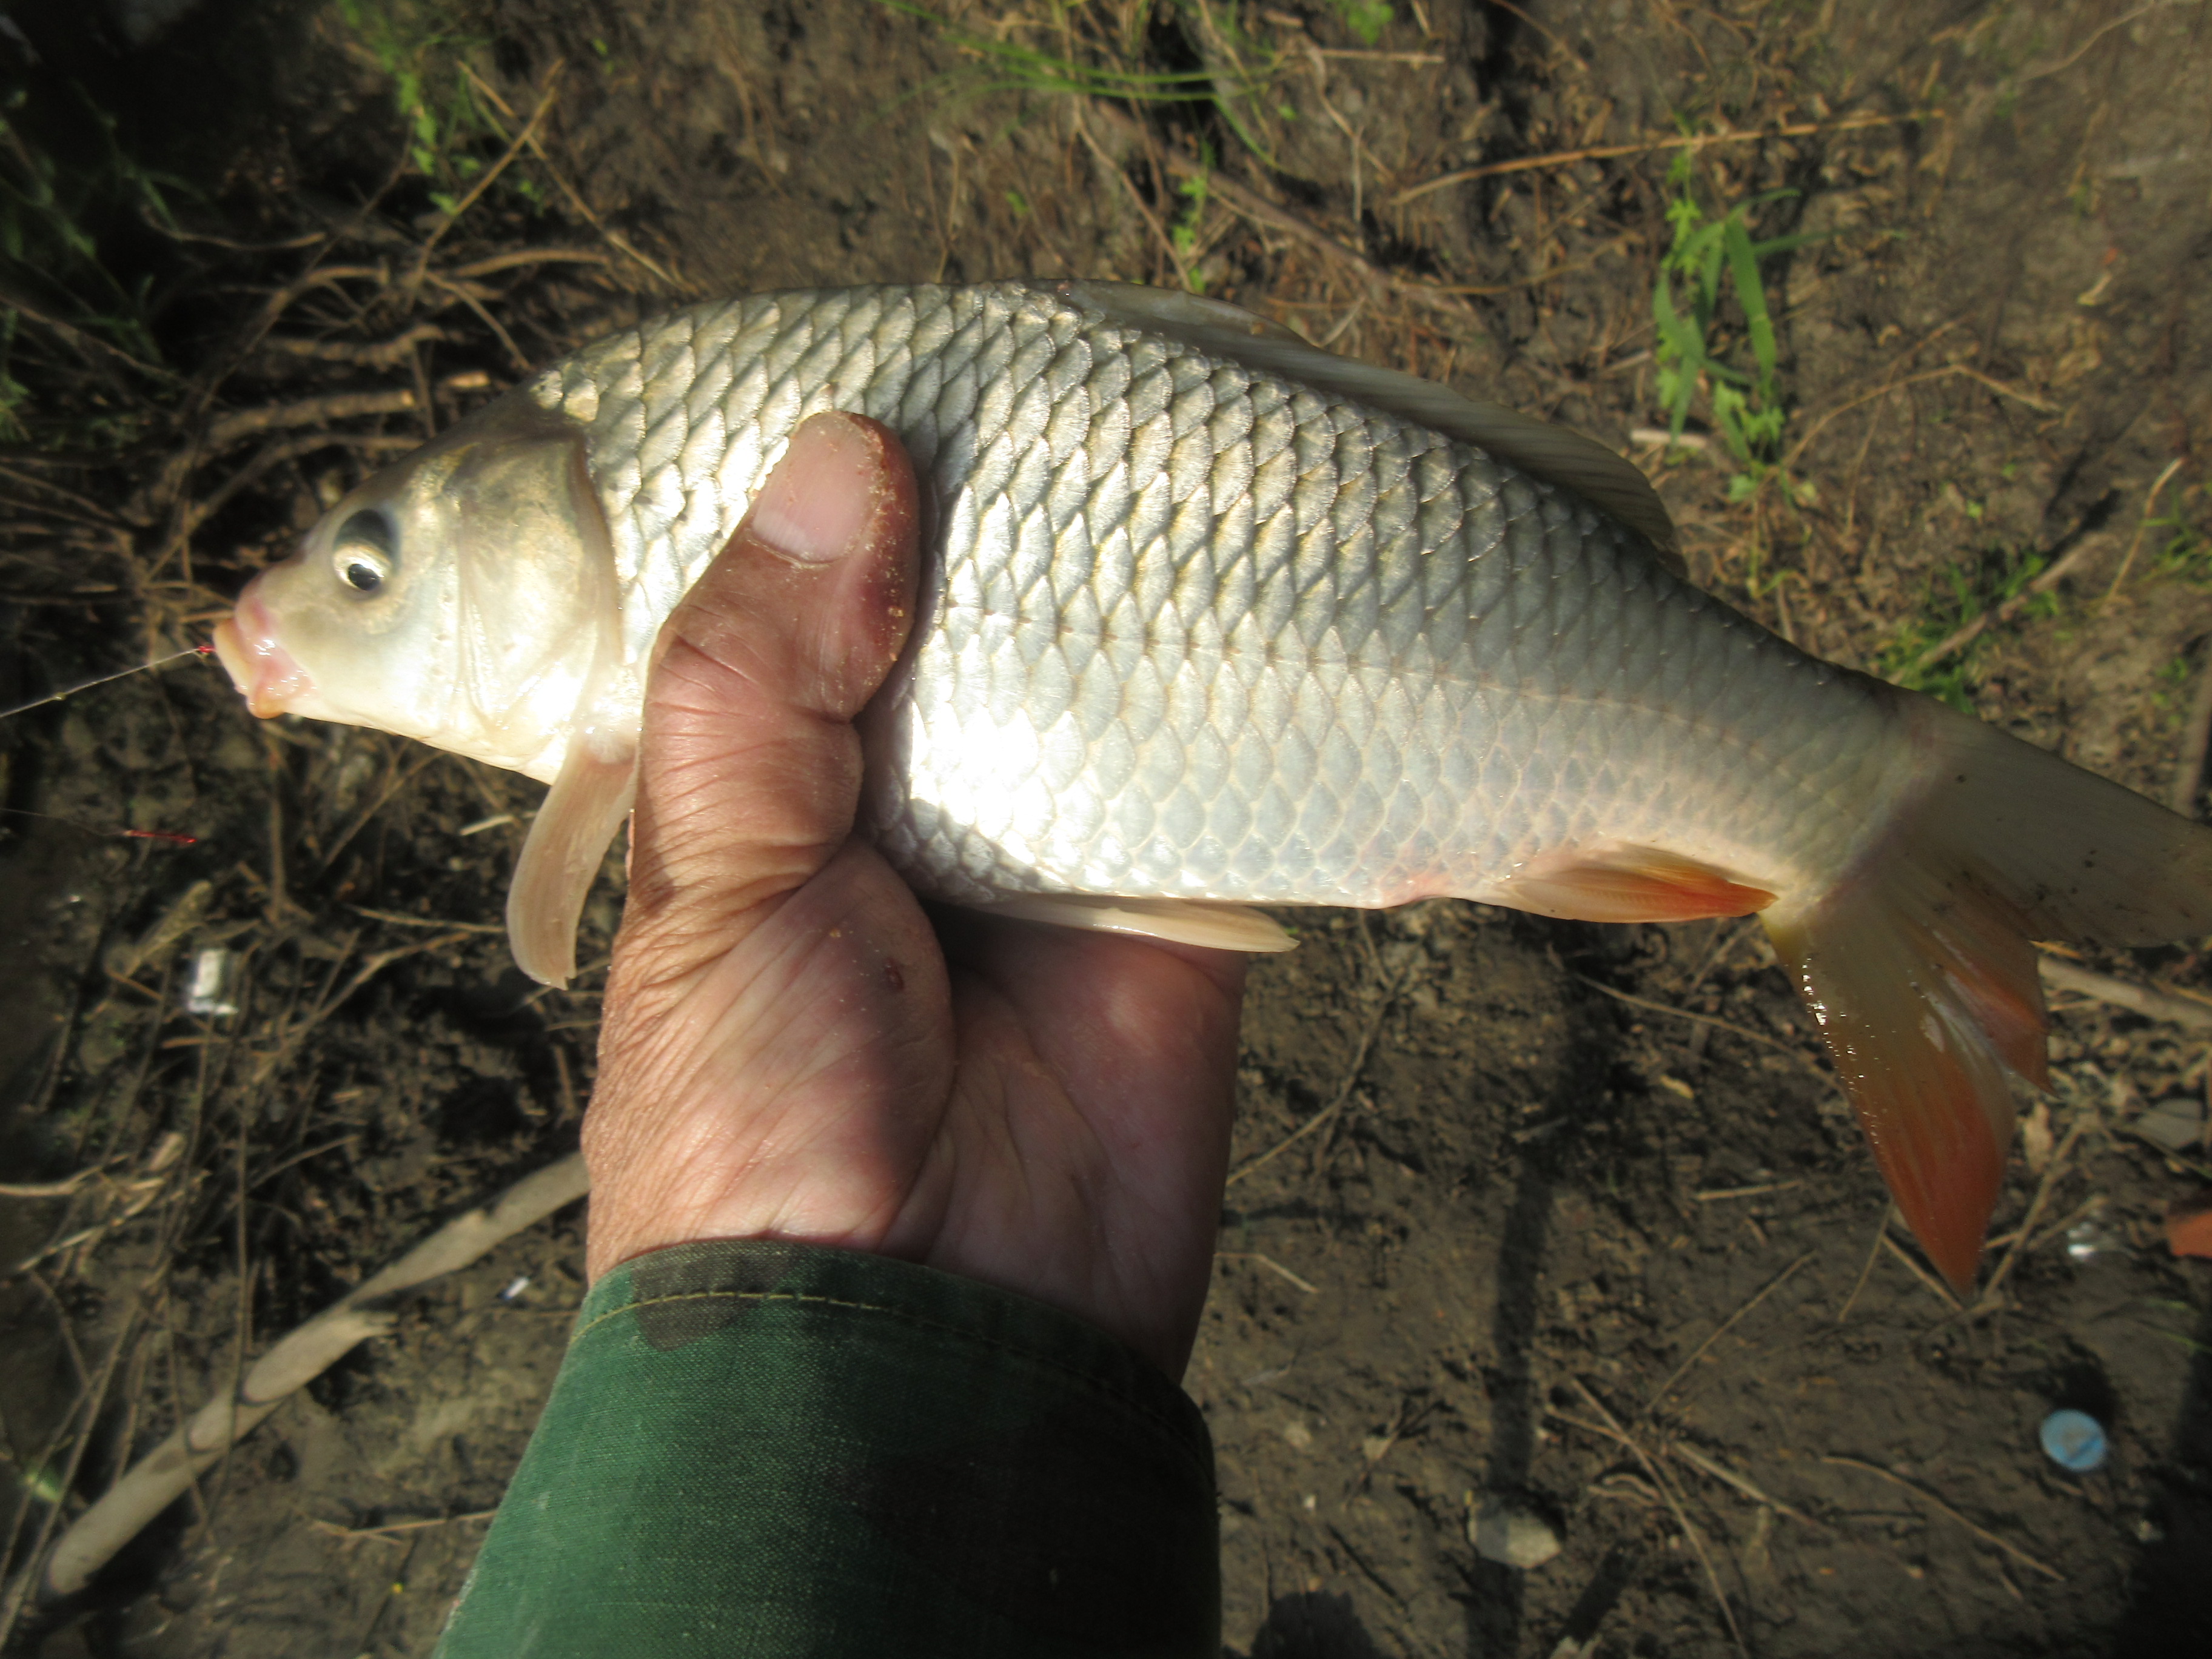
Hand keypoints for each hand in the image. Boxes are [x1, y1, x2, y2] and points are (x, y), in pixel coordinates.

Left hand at [583, 411, 1247, 1377]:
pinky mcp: (1169, 891)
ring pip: (1090, 663)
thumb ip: (754, 680)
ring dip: (1128, 576)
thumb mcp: (711, 889)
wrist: (935, 1350)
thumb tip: (841, 454)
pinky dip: (1239, 681)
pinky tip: (1257, 560)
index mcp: (757, 786)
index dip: (836, 486)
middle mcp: (897, 794)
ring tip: (1172, 422)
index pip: (794, 598)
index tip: (901, 359)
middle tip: (1067, 364)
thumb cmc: (765, 1127)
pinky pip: (1211, 758)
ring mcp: (1040, 836)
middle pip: (959, 611)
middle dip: (1007, 514)